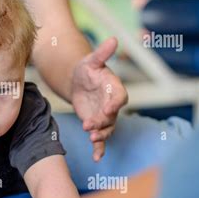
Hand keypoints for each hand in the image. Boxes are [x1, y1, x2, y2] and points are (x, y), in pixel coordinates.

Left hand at [71, 37, 127, 161]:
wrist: (78, 81)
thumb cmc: (86, 68)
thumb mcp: (92, 60)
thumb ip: (102, 53)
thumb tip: (114, 39)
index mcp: (115, 88)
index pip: (120, 97)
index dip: (115, 103)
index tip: (108, 108)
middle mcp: (113, 104)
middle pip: (112, 116)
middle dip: (103, 122)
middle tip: (92, 126)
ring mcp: (105, 116)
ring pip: (107, 129)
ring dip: (101, 135)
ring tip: (92, 138)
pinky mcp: (96, 124)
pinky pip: (101, 138)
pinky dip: (99, 148)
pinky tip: (96, 158)